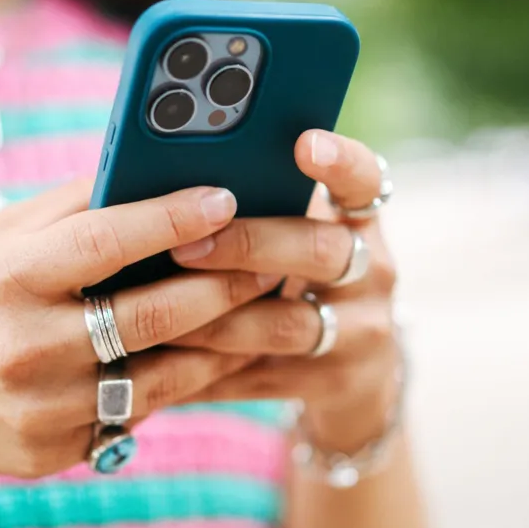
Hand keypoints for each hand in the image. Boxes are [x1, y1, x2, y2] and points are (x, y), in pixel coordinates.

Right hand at [0, 179, 282, 492]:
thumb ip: (71, 208)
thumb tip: (149, 170)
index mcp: (7, 278)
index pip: (103, 242)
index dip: (171, 219)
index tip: (225, 198)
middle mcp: (25, 345)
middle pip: (150, 315)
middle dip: (222, 285)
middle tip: (271, 260)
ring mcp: (42, 407)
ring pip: (161, 376)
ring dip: (223, 343)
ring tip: (262, 311)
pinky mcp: (56, 449)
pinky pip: (138, 412)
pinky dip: (182, 384)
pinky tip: (215, 358)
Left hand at [169, 130, 401, 451]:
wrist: (360, 368)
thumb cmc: (304, 276)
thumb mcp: (304, 232)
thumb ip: (262, 205)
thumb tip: (162, 180)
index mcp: (359, 221)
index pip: (363, 179)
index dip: (339, 160)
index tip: (304, 143)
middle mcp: (372, 272)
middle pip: (319, 252)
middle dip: (248, 246)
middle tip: (185, 247)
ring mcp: (359, 333)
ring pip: (286, 324)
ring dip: (215, 319)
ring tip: (156, 312)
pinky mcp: (333, 383)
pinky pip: (259, 377)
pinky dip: (205, 371)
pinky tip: (157, 363)